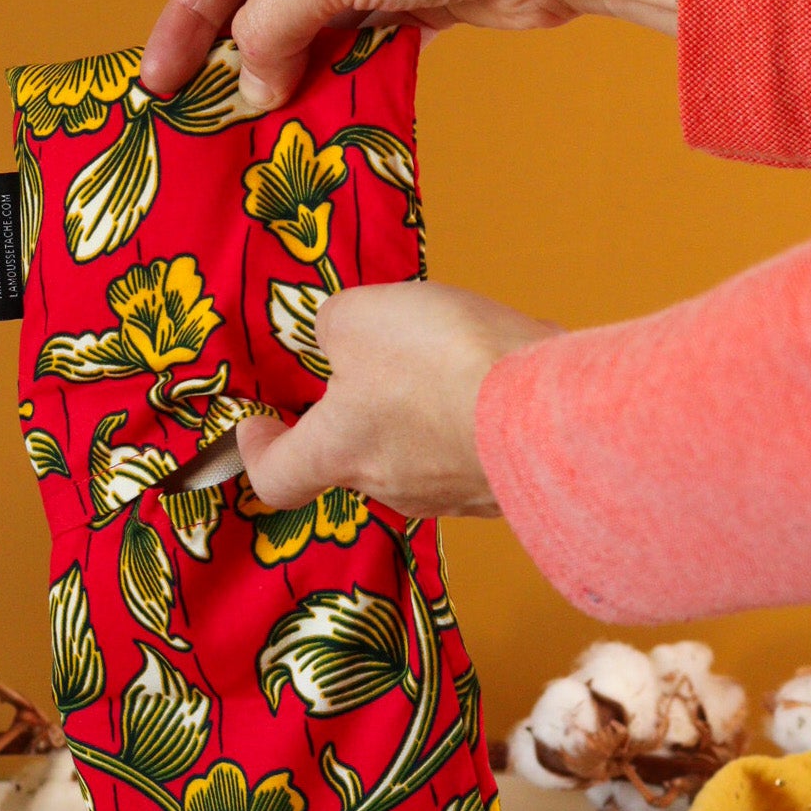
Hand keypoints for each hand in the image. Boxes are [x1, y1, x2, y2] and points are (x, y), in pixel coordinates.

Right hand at [140, 0, 694, 111]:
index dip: (185, 20)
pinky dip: (331, 71)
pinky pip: (351, 37)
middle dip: (236, 48)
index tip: (158, 80)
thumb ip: (269, 28)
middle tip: (198, 110)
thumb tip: (248, 88)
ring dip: (284, 67)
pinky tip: (308, 107)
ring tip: (251, 119)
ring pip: (307, 17)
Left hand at [237, 281, 557, 519]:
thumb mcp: (360, 316)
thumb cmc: (441, 367)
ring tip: (445, 357)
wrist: (553, 412)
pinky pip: (471, 450)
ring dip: (420, 411)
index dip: (258, 451)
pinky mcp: (503, 488)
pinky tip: (492, 377)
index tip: (257, 427)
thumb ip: (335, 326)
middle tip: (370, 363)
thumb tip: (337, 335)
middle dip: (354, 414)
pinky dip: (471, 418)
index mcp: (337, 453)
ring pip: (416, 452)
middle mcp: (389, 486)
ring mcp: (451, 494)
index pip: (276, 477)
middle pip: (352, 457)